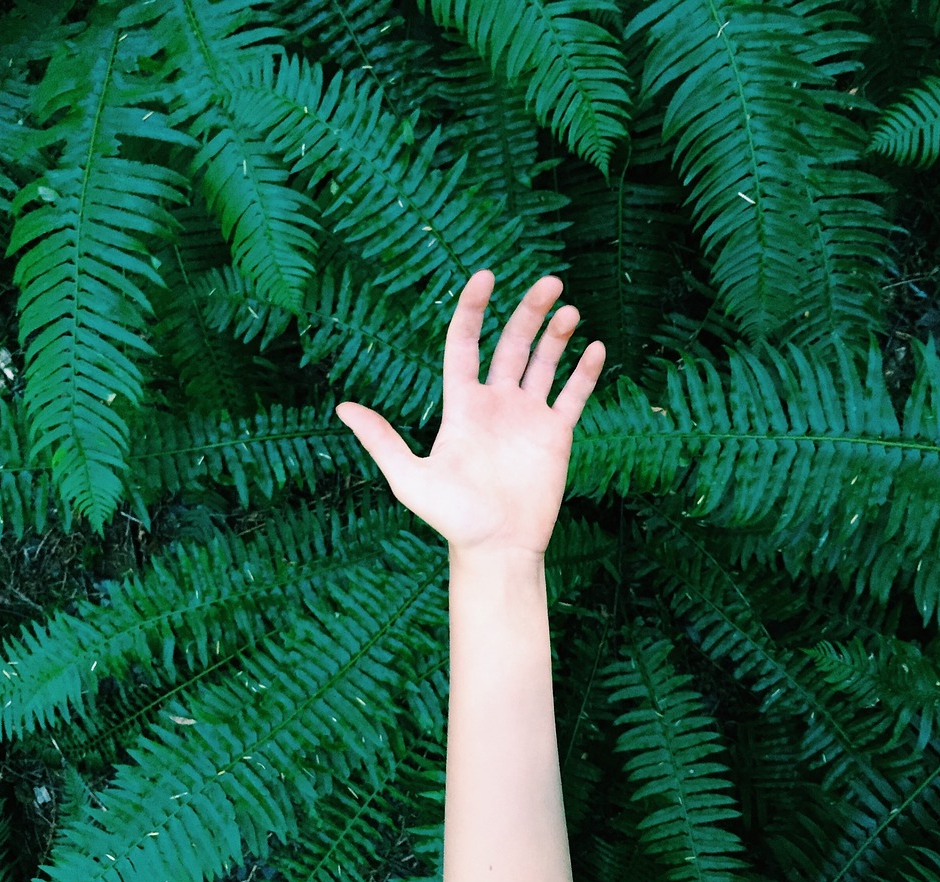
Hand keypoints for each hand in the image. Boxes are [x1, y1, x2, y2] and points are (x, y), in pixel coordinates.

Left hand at [334, 269, 605, 556]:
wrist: (495, 548)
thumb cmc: (451, 517)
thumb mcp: (409, 478)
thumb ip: (382, 440)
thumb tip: (343, 408)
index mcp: (462, 404)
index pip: (465, 344)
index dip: (473, 309)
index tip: (484, 277)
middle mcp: (496, 403)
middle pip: (513, 344)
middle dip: (529, 311)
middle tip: (549, 281)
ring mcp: (528, 417)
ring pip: (545, 363)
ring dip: (557, 335)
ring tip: (569, 309)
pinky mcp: (555, 435)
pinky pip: (573, 396)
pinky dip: (585, 372)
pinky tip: (596, 348)